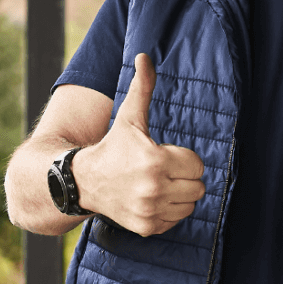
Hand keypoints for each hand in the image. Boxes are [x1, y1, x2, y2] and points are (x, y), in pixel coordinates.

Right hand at [73, 53, 206, 236]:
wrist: (84, 181)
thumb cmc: (113, 147)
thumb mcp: (130, 117)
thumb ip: (143, 87)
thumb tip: (145, 56)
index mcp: (156, 161)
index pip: (197, 164)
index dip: (183, 158)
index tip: (164, 155)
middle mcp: (153, 189)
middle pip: (198, 187)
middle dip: (183, 177)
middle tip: (162, 170)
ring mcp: (150, 211)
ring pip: (190, 205)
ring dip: (178, 195)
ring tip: (157, 184)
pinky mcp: (146, 227)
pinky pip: (175, 221)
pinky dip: (167, 212)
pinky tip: (150, 199)